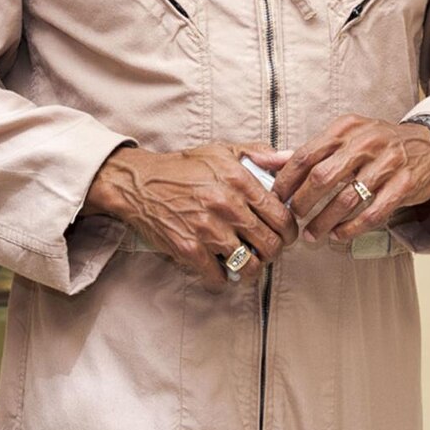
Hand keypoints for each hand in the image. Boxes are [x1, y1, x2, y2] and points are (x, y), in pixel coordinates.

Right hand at [85, 143, 296, 288]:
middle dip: (274, 252)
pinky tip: (222, 269)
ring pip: (249, 265)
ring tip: (248, 263)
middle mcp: (226, 206)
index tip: (285, 234)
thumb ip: (258, 153)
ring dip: (252, 269)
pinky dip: (224, 278)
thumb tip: (288, 158)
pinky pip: (219, 277)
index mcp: (239, 181)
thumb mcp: (221, 151)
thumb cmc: (183, 168)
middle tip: (267, 250)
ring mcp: (207, 230)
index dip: (290, 230)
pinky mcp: (189, 249)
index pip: (282, 216)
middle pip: (271, 244)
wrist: (139, 184)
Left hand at [272, 117, 429, 245]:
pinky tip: (339, 234)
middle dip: (303, 203)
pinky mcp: (405, 183)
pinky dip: (352, 228)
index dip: (286, 181)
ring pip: (347, 199)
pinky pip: (373, 212)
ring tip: (313, 234)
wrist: (429, 145)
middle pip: (322, 177)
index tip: (276, 200)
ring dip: (325, 221)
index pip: (305, 155)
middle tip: (294, 219)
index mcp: (344, 128)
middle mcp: (366, 142)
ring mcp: (388, 162)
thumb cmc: (377, 144)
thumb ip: (308, 152)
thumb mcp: (344, 138)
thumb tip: (266, 162)